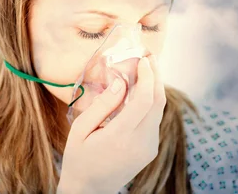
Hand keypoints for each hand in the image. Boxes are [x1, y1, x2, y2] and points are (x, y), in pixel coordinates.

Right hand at [57, 55, 165, 193]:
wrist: (89, 190)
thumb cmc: (78, 158)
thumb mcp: (80, 129)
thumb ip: (101, 106)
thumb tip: (120, 83)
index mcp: (120, 137)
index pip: (144, 101)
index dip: (148, 76)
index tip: (143, 59)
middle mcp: (140, 142)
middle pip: (158, 103)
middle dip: (156, 76)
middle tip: (148, 57)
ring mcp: (148, 148)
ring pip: (158, 111)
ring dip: (154, 88)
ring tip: (144, 69)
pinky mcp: (150, 150)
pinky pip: (154, 120)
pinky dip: (150, 102)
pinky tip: (139, 92)